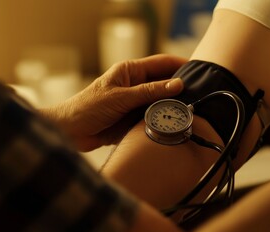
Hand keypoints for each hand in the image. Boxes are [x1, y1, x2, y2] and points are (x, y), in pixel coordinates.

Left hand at [41, 54, 185, 150]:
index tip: (198, 70)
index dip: (180, 65)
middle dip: (180, 88)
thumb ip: (149, 91)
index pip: (161, 63)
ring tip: (191, 110)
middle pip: (163, 83)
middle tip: (199, 95)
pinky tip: (174, 124)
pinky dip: (163, 120)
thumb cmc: (88, 107)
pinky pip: (153, 117)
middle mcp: (135, 85)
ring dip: (172, 106)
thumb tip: (177, 84)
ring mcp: (135, 102)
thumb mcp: (121, 97)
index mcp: (130, 71)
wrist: (70, 131)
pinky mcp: (133, 119)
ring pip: (160, 102)